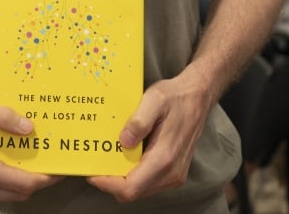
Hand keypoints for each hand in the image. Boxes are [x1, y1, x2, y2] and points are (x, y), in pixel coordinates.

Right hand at [0, 98, 60, 210]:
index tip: (61, 167)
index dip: (47, 177)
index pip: (26, 183)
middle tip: (49, 160)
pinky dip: (5, 182)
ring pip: (7, 196)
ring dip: (21, 182)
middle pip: (20, 193)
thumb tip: (30, 128)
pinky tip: (7, 162)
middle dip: (37, 179)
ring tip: (30, 159)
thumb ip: (4, 117)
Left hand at [87, 73, 208, 202]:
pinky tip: (124, 157)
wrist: (197, 96)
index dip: (108, 184)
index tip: (91, 172)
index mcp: (164, 158)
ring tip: (107, 158)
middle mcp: (171, 173)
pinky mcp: (174, 172)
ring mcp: (174, 175)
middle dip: (111, 182)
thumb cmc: (174, 96)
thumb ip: (139, 121)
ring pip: (141, 189)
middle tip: (95, 163)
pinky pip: (148, 182)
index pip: (131, 187)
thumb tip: (123, 142)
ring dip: (122, 179)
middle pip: (134, 192)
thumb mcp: (154, 99)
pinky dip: (133, 175)